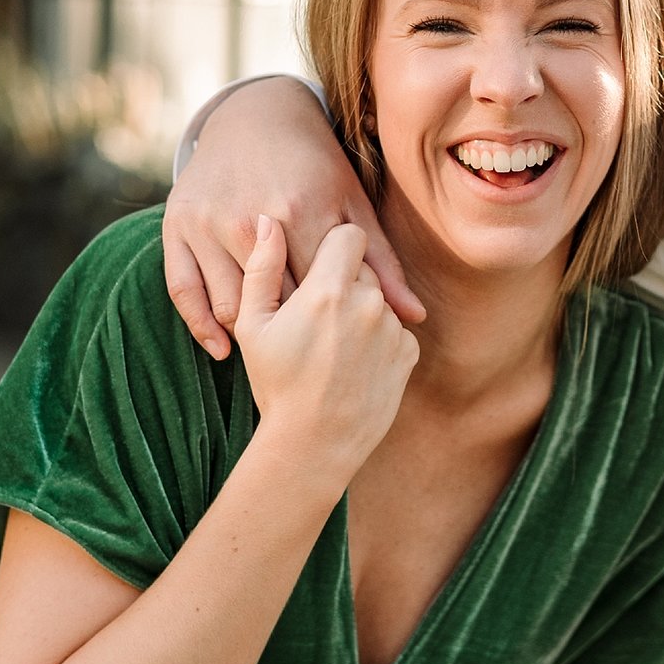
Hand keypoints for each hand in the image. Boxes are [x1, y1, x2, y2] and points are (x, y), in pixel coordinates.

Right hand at [164, 78, 422, 360]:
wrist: (254, 117)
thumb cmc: (316, 166)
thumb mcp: (353, 205)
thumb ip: (383, 264)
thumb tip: (417, 316)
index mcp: (300, 213)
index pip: (320, 291)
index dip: (334, 318)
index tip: (344, 332)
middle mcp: (250, 220)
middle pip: (275, 301)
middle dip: (295, 327)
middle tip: (311, 343)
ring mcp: (208, 224)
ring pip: (229, 303)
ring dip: (252, 330)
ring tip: (276, 343)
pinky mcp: (176, 228)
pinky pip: (183, 291)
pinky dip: (202, 327)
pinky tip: (224, 347)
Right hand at [231, 219, 418, 486]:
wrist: (315, 442)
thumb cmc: (277, 382)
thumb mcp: (254, 325)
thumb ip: (262, 268)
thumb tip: (267, 222)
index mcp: (328, 290)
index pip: (349, 235)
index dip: (332, 247)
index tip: (317, 264)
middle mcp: (369, 303)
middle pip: (364, 267)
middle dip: (343, 281)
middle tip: (316, 315)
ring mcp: (393, 327)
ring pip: (379, 298)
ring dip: (361, 309)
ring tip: (331, 345)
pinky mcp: (409, 350)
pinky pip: (394, 327)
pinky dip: (378, 337)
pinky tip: (352, 362)